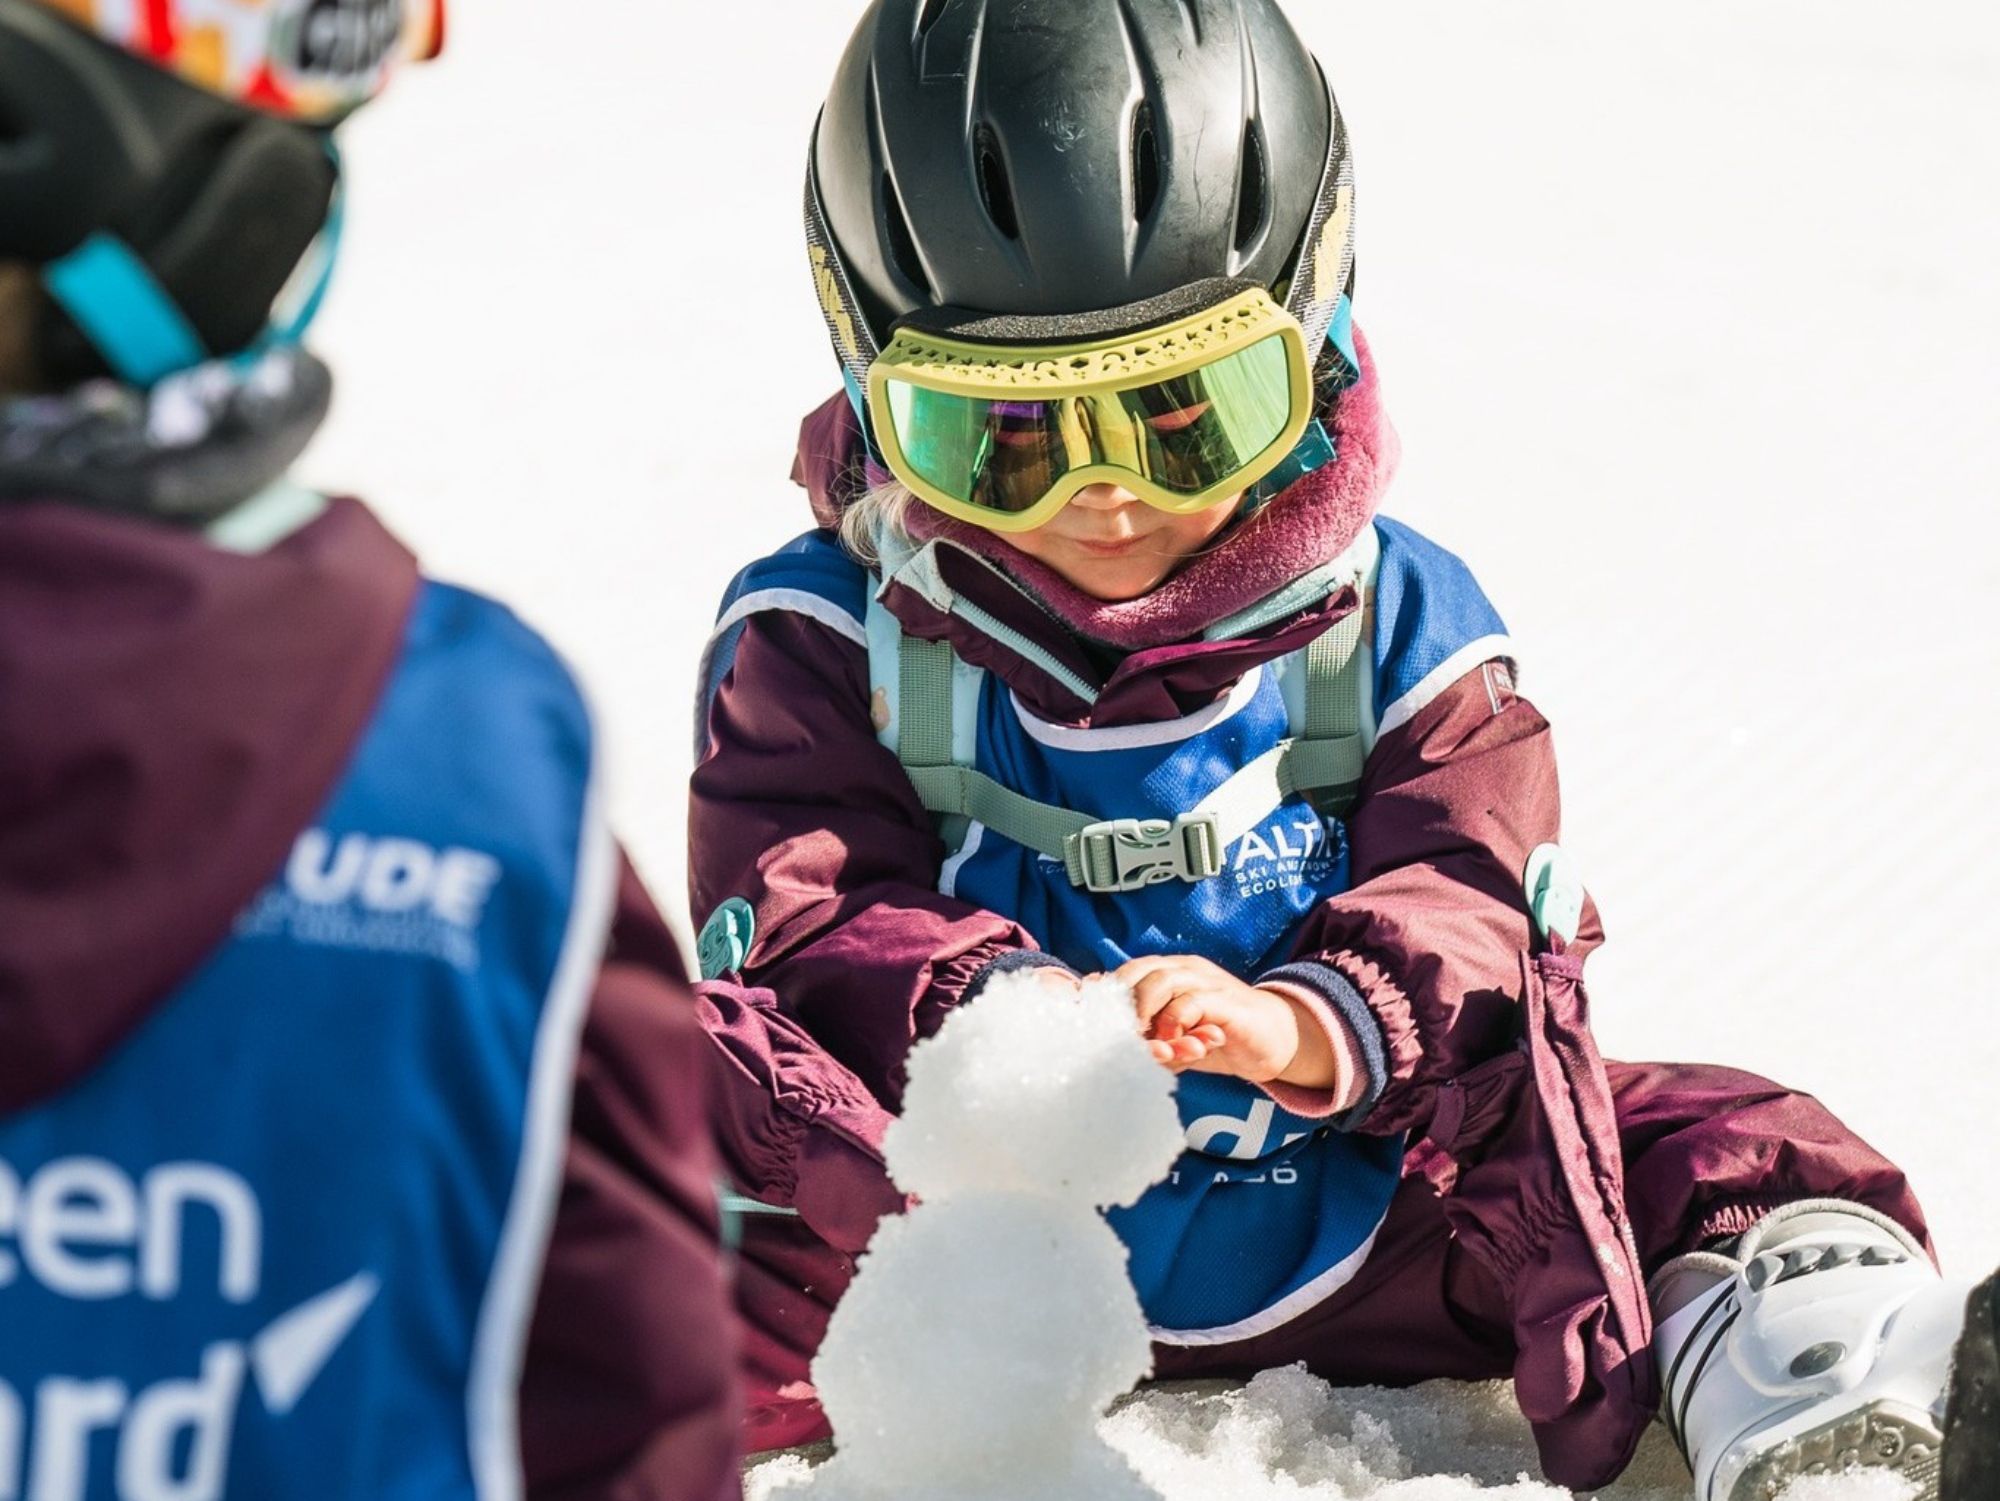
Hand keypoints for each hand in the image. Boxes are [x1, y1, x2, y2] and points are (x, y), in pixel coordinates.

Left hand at [1112, 954, 1335, 1087]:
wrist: (1273, 1040)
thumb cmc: (1218, 1039)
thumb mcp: (1174, 1040)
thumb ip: (1147, 1039)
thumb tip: (1110, 1045)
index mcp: (1169, 972)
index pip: (1128, 973)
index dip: (1109, 998)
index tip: (1097, 1027)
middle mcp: (1185, 969)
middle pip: (1137, 973)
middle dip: (1122, 1009)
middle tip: (1120, 1041)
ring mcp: (1206, 981)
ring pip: (1160, 982)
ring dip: (1145, 1016)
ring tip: (1145, 1043)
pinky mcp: (1225, 1001)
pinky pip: (1191, 1004)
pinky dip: (1175, 1025)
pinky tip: (1176, 1045)